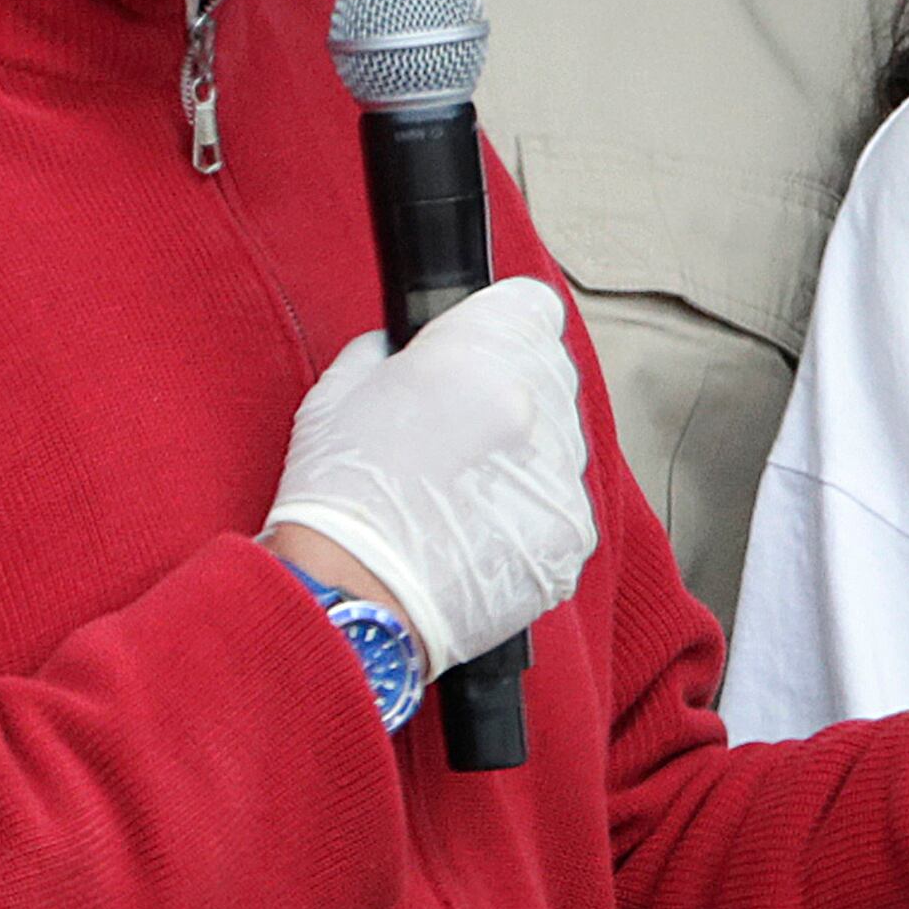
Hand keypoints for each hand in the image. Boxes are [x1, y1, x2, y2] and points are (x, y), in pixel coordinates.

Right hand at [266, 276, 598, 675]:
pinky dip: (528, 512)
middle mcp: (534, 412)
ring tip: (460, 490)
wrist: (351, 601)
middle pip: (549, 372)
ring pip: (559, 441)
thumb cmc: (339, 499)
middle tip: (456, 430)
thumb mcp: (341, 390)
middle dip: (510, 390)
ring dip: (523, 454)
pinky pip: (560, 504)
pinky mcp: (569, 538)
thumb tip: (409, 348)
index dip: (500, 325)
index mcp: (481, 360)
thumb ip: (390, 351)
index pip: (531, 307)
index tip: (480, 348)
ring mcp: (559, 477)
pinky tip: (477, 530)